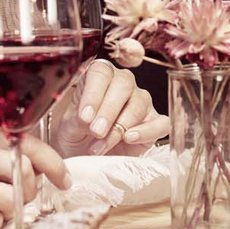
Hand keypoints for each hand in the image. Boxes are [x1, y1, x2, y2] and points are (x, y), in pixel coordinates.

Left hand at [48, 60, 167, 154]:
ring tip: (101, 146)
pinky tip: (129, 139)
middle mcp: (124, 84)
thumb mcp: (70, 126)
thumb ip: (78, 119)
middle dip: (108, 110)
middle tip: (95, 131)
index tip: (84, 117)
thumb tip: (89, 118)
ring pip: (139, 104)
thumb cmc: (78, 135)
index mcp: (100, 76)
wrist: (87, 156)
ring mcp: (142, 102)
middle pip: (123, 84)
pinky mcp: (155, 123)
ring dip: (119, 127)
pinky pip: (160, 123)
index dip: (93, 93)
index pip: (101, 72)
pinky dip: (146, 131)